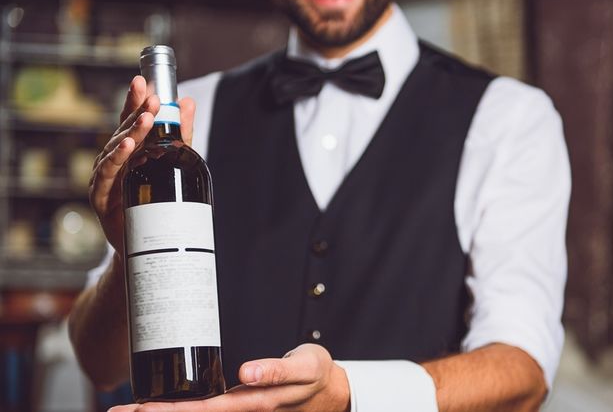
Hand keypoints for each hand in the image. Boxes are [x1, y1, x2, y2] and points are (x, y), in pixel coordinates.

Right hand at [89, 76, 194, 254]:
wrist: (143, 246)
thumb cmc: (153, 202)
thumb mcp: (174, 164)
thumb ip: (180, 135)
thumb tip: (188, 102)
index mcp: (128, 151)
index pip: (129, 120)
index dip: (134, 101)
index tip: (143, 81)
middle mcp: (113, 160)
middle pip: (123, 131)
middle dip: (137, 113)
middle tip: (154, 99)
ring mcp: (103, 177)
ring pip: (115, 149)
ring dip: (130, 132)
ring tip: (146, 119)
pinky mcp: (100, 196)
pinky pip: (107, 174)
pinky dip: (116, 159)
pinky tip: (127, 147)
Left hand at [108, 344, 350, 411]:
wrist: (333, 392)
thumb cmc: (318, 377)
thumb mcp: (306, 368)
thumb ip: (276, 372)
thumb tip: (244, 373)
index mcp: (253, 404)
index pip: (202, 411)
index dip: (169, 411)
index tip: (140, 408)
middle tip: (117, 409)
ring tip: (130, 408)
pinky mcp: (241, 406)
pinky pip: (207, 410)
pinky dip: (182, 409)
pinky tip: (165, 404)